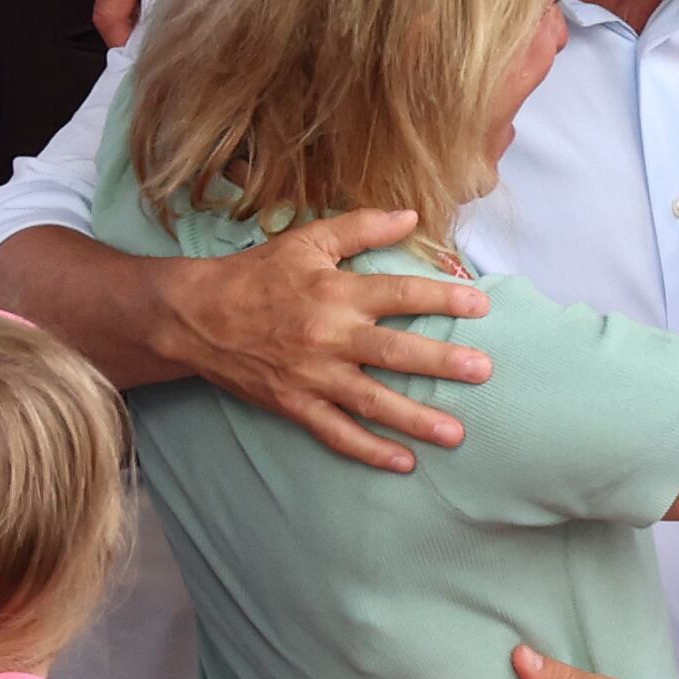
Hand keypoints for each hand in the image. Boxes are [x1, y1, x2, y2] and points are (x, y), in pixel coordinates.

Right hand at [156, 207, 493, 471]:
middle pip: (394, 352)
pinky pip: (336, 434)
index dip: (442, 298)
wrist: (195, 316)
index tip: (481, 305)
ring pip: (372, 401)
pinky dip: (369, 451)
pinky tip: (404, 463)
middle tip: (483, 371)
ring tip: (456, 433)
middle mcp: (328, 336)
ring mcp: (312, 376)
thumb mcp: (306, 240)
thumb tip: (410, 215)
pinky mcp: (294, 404)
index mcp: (335, 292)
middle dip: (442, 363)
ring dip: (416, 419)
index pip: (400, 294)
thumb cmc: (256, 274)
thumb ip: (360, 227)